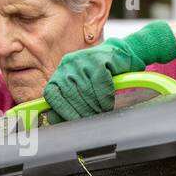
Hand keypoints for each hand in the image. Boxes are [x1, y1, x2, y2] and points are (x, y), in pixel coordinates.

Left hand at [41, 22, 175, 121]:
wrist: (122, 54)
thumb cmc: (101, 75)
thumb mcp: (81, 87)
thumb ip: (67, 102)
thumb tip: (54, 120)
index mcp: (60, 72)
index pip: (52, 94)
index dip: (61, 110)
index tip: (72, 121)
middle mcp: (68, 64)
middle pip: (70, 94)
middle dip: (82, 111)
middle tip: (91, 118)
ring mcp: (83, 60)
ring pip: (85, 90)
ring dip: (95, 105)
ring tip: (102, 111)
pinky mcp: (99, 59)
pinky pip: (99, 83)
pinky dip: (105, 97)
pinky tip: (108, 102)